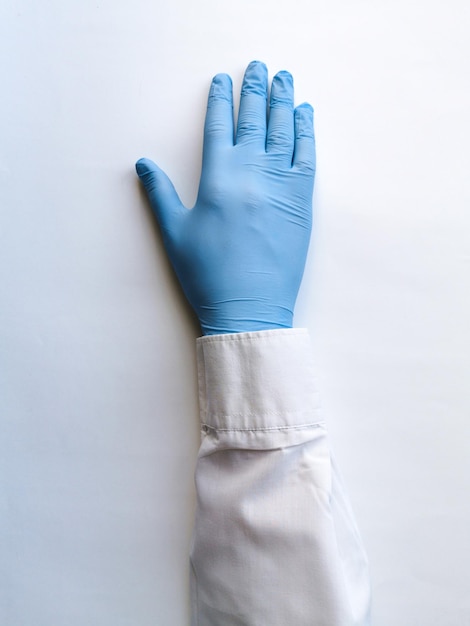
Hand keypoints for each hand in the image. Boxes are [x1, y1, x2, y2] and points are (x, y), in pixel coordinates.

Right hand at [136, 60, 314, 334]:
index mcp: (218, 178)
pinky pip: (307, 157)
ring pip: (284, 131)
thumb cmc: (208, 274)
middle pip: (255, 120)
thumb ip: (160, 193)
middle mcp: (252, 173)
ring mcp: (281, 186)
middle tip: (260, 66)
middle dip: (256, 89)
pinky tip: (304, 115)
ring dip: (284, 101)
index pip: (219, 126)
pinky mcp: (302, 202)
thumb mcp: (175, 233)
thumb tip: (142, 163)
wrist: (249, 308)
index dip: (221, 99)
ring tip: (285, 79)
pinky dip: (306, 132)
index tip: (224, 79)